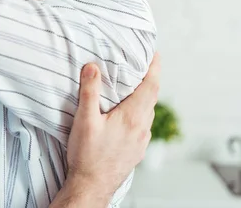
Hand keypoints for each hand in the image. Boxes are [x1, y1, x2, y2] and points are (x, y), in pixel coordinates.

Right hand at [62, 54, 160, 206]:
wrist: (91, 187)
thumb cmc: (87, 155)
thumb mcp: (85, 120)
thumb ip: (89, 91)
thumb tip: (92, 67)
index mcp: (133, 117)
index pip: (150, 86)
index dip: (154, 68)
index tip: (155, 54)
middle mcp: (142, 129)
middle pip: (151, 98)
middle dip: (148, 80)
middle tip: (141, 66)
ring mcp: (141, 142)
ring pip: (147, 113)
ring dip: (143, 98)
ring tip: (132, 88)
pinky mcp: (136, 151)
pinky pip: (143, 126)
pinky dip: (139, 113)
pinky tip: (126, 115)